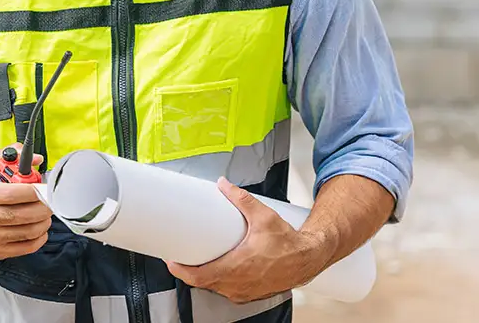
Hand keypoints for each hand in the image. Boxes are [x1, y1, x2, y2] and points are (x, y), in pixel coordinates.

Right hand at [0, 144, 52, 260]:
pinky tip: (39, 228)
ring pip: (27, 231)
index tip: (46, 189)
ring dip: (44, 222)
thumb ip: (13, 155)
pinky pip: (25, 247)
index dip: (34, 191)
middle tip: (50, 201)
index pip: (12, 194)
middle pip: (22, 214)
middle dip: (43, 207)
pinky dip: (39, 238)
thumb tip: (36, 159)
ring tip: (45, 213)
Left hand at [166, 178, 330, 303]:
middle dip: (189, 271)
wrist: (307, 258)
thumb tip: (224, 185)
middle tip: (180, 257)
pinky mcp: (249, 294)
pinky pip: (227, 291)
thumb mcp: (262, 216)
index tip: (171, 260)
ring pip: (214, 288)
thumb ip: (241, 198)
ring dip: (204, 277)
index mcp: (236, 267)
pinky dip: (219, 282)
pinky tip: (218, 271)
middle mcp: (237, 284)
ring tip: (196, 262)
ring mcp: (243, 292)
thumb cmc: (287, 243)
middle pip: (202, 283)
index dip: (181, 270)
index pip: (199, 276)